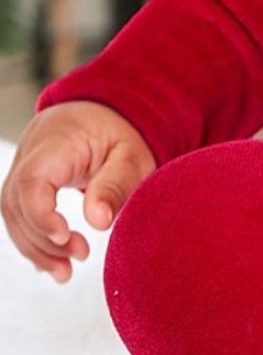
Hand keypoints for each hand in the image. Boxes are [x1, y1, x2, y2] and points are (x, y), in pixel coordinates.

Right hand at [1, 100, 156, 285]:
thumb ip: (116, 183)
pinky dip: (35, 240)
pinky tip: (53, 260)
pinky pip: (20, 215)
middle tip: (78, 257)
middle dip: (43, 240)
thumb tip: (99, 222)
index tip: (67, 238)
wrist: (104, 110)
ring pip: (14, 215)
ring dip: (37, 247)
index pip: (32, 180)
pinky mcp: (23, 183)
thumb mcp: (131, 153)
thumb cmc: (119, 131)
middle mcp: (30, 154)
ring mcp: (22, 168)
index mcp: (57, 140)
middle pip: (18, 204)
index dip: (41, 215)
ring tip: (66, 270)